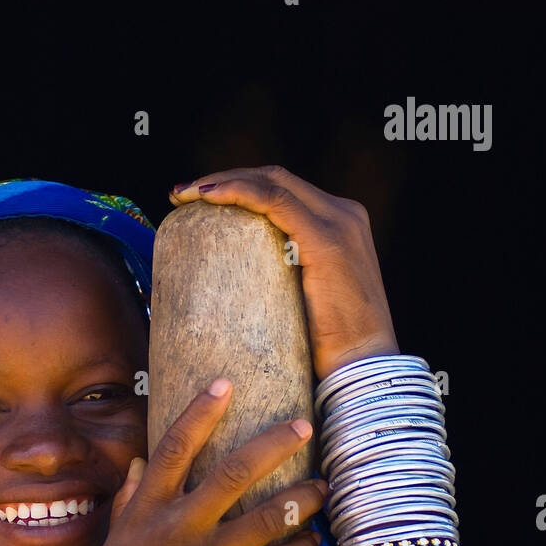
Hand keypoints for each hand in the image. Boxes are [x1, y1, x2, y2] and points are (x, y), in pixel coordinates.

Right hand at [74, 379, 326, 545]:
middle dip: (274, 443)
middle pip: (232, 472)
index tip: (226, 382)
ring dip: (301, 499)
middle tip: (306, 424)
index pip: (174, 448)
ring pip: (265, 517)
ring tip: (324, 488)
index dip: (201, 411)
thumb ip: (127, 506)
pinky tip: (314, 543)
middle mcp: (175, 531)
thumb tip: (140, 464)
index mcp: (144, 515)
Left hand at [169, 166, 398, 380]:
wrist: (362, 367)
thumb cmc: (332, 349)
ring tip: (185, 194)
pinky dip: (240, 193)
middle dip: (225, 178)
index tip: (198, 198)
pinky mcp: (326, 241)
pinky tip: (210, 198)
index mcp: (341, 224)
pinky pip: (275, 202)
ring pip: (273, 182)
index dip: (240, 185)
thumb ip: (287, 281)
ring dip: (225, 181)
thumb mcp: (309, 302)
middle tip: (182, 193)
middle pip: (276, 178)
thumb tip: (241, 288)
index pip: (285, 190)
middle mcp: (344, 214)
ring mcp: (338, 223)